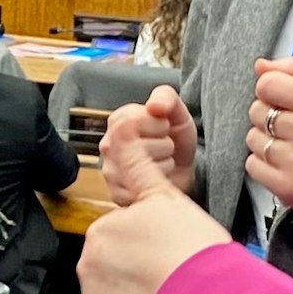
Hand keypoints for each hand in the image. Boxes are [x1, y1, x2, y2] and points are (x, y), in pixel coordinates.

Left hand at [78, 178, 230, 293]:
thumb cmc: (193, 248)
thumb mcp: (166, 195)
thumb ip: (137, 163)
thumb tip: (122, 124)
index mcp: (103, 228)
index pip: (119, 235)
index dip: (146, 244)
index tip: (167, 252)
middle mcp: (89, 262)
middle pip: (110, 266)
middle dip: (134, 271)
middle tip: (170, 276)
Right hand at [99, 85, 195, 205]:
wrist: (184, 170)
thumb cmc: (177, 139)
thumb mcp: (178, 113)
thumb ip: (167, 98)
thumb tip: (153, 106)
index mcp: (118, 121)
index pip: (131, 120)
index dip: (157, 124)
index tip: (164, 127)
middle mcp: (108, 146)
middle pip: (138, 145)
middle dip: (162, 146)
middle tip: (163, 147)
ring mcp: (110, 172)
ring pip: (142, 169)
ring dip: (162, 166)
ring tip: (160, 162)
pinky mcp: (117, 195)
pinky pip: (142, 189)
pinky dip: (157, 185)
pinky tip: (156, 179)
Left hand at [244, 58, 292, 240]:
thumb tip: (260, 65)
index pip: (268, 84)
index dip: (268, 89)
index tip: (279, 98)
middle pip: (257, 110)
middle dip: (267, 116)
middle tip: (290, 126)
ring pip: (252, 138)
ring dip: (265, 141)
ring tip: (289, 147)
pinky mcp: (288, 186)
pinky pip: (252, 165)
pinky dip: (262, 164)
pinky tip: (284, 164)